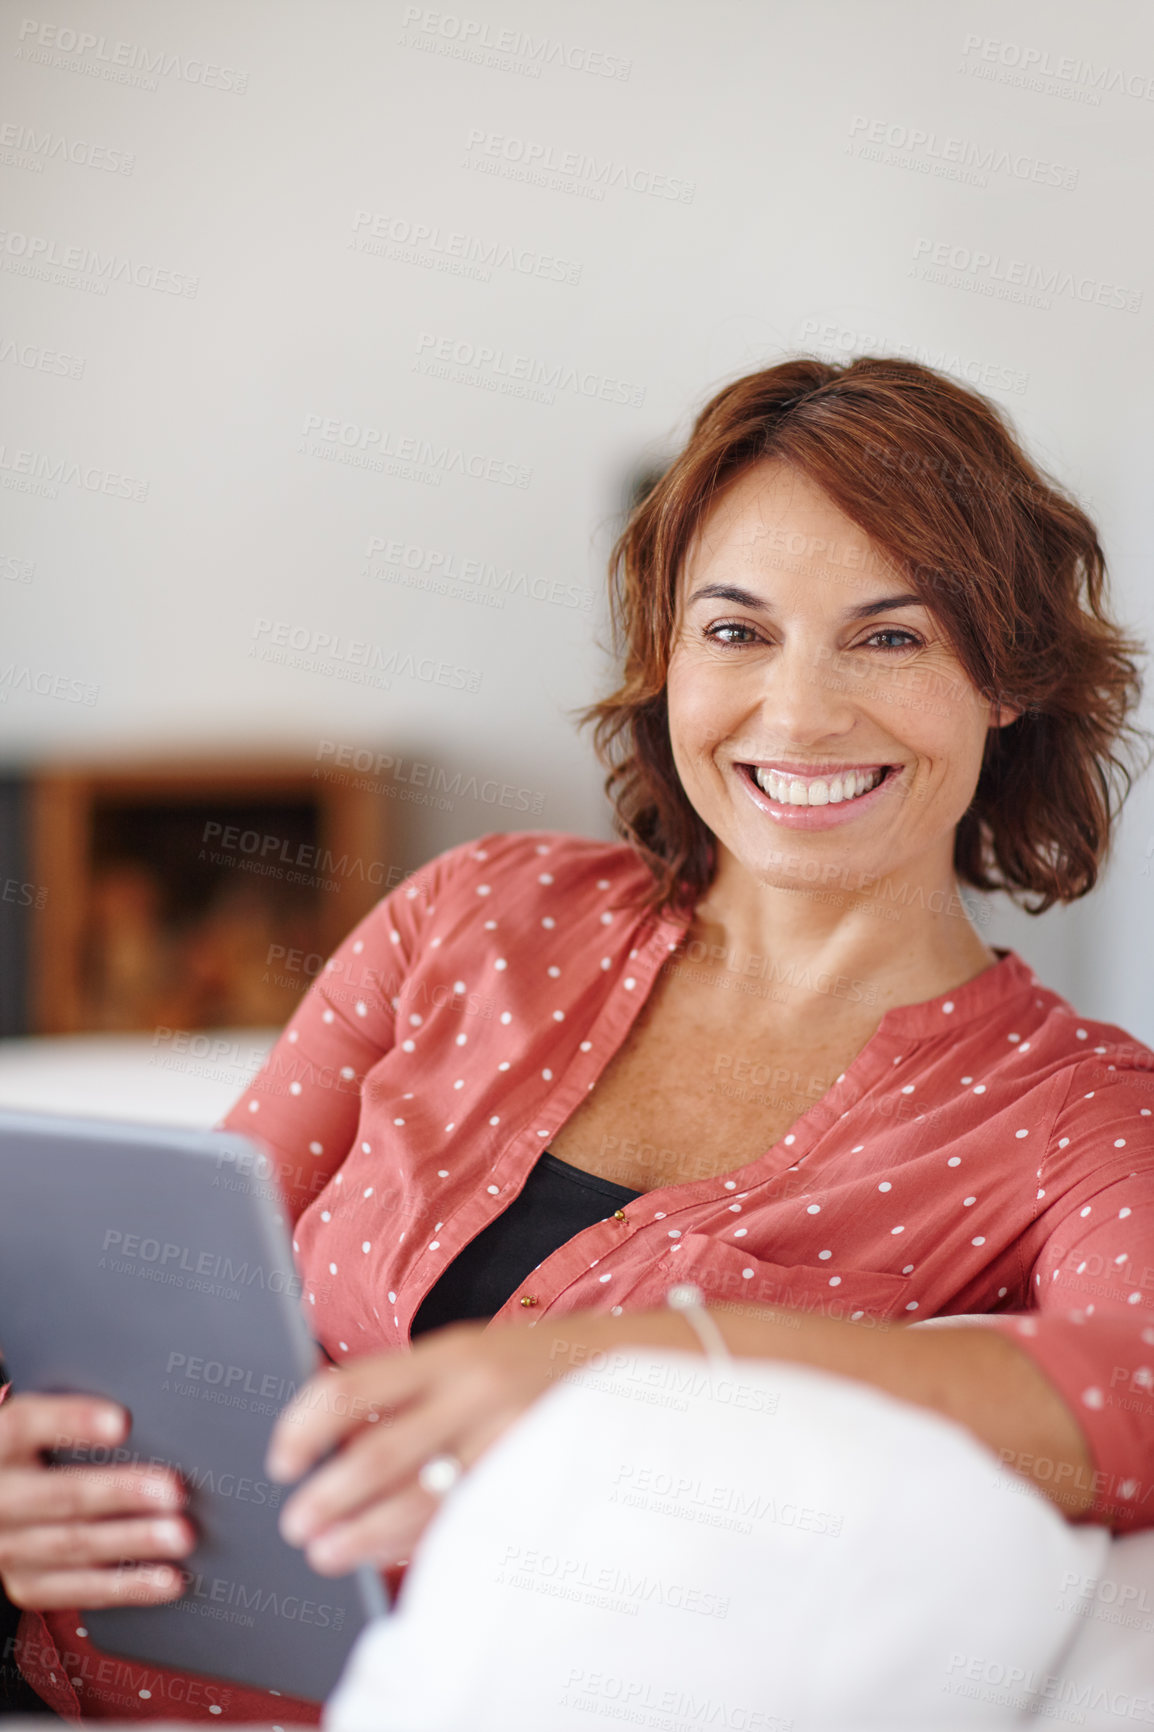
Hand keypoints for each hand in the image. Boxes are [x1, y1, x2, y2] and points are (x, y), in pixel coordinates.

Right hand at [0, 1394, 194, 1609]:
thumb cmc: (34, 1451)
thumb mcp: (38, 1429)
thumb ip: (72, 1419)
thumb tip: (141, 1415)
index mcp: (1, 1443)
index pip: (28, 1425)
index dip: (74, 1422)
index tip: (122, 1422)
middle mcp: (0, 1498)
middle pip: (62, 1495)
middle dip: (122, 1494)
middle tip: (175, 1491)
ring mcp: (9, 1546)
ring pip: (75, 1545)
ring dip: (133, 1542)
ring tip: (180, 1536)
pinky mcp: (26, 1583)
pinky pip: (78, 1591)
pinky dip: (126, 1586)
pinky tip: (166, 1579)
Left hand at [265, 1312, 649, 1575]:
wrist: (638, 1365)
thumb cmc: (533, 1364)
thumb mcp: (469, 1353)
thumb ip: (408, 1390)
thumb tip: (329, 1438)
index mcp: (449, 1352)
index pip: (350, 1388)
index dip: (302, 1428)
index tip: (282, 1458)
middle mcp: (476, 1392)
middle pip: (377, 1456)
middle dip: (326, 1499)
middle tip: (296, 1522)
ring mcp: (509, 1440)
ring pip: (418, 1503)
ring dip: (362, 1536)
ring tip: (327, 1553)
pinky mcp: (534, 1481)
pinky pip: (463, 1524)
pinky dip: (420, 1544)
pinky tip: (391, 1555)